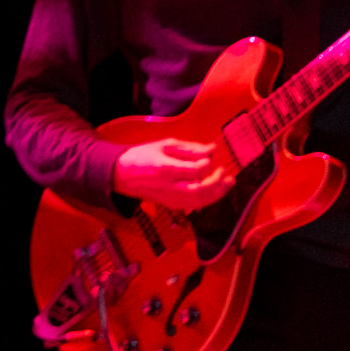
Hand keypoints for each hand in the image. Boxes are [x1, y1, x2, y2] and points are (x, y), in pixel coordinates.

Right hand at [111, 138, 234, 211]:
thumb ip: (189, 148)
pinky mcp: (171, 205)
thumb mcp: (163, 145)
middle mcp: (168, 186)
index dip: (207, 164)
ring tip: (228, 183)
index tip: (210, 156)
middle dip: (217, 182)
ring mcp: (170, 198)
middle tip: (225, 172)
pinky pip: (194, 205)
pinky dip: (207, 199)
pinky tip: (214, 191)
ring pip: (200, 201)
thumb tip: (212, 149)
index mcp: (165, 168)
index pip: (195, 170)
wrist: (121, 174)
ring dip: (217, 193)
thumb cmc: (142, 155)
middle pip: (200, 190)